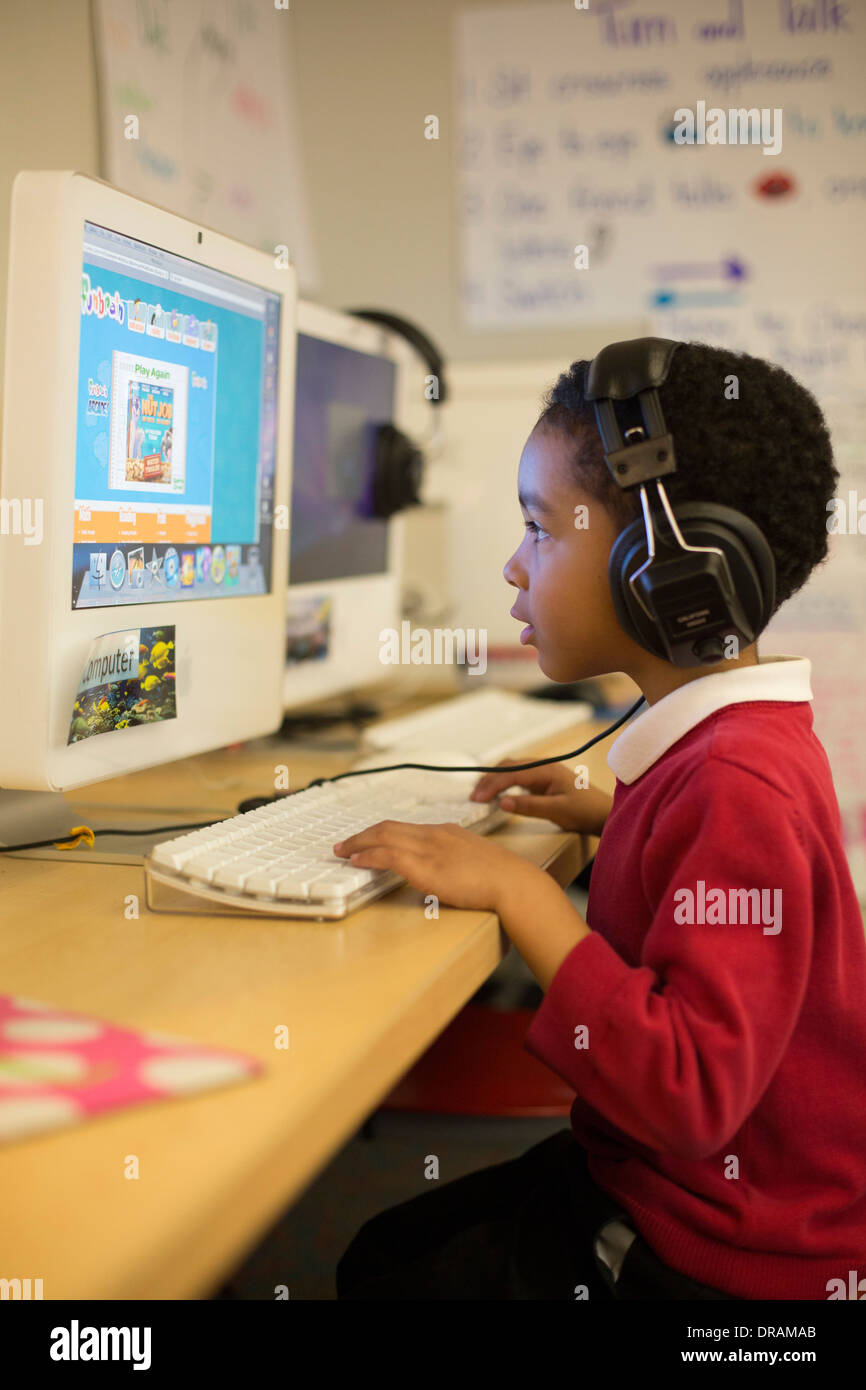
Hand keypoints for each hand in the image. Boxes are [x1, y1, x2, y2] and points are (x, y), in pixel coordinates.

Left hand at [332, 820, 539, 912]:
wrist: (511, 882)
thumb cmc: (500, 878)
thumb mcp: (474, 861)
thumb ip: (455, 863)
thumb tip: (445, 875)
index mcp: (445, 832)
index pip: (405, 827)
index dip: (382, 833)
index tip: (369, 839)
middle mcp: (433, 834)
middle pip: (388, 827)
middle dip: (363, 835)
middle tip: (345, 844)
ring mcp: (428, 848)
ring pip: (383, 837)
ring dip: (358, 843)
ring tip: (343, 851)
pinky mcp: (424, 865)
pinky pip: (387, 854)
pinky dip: (368, 856)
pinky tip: (357, 861)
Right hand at [469, 758, 611, 836]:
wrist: (604, 813)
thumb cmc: (585, 811)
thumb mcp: (557, 811)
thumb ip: (529, 806)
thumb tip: (502, 802)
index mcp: (546, 770)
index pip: (511, 773)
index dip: (492, 785)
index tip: (477, 799)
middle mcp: (543, 766)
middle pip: (508, 767)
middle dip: (488, 779)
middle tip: (474, 797)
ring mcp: (543, 771)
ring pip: (512, 769)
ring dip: (495, 779)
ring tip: (480, 793)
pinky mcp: (544, 779)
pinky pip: (518, 775)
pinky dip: (504, 781)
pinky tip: (498, 791)